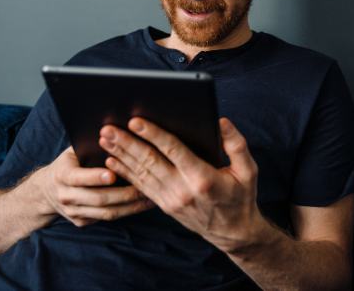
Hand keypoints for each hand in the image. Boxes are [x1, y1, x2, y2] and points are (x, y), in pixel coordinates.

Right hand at [40, 146, 154, 226]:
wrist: (47, 190)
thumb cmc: (70, 162)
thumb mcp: (73, 151)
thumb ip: (90, 145)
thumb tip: (114, 131)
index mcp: (62, 175)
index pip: (79, 177)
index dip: (96, 177)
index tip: (114, 174)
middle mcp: (66, 196)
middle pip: (98, 198)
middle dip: (124, 194)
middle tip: (146, 186)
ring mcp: (74, 212)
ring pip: (106, 213)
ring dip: (131, 206)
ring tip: (152, 197)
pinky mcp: (82, 221)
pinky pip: (108, 218)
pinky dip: (127, 212)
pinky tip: (143, 205)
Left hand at [99, 117, 266, 252]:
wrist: (234, 232)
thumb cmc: (242, 196)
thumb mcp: (248, 170)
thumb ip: (236, 144)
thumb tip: (221, 121)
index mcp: (203, 177)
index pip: (173, 150)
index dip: (153, 134)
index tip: (136, 120)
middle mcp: (183, 189)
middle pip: (150, 161)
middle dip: (127, 143)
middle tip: (108, 128)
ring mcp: (171, 200)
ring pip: (141, 174)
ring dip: (121, 155)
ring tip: (105, 139)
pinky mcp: (165, 206)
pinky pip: (141, 187)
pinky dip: (125, 173)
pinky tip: (112, 161)